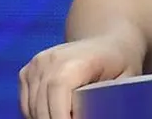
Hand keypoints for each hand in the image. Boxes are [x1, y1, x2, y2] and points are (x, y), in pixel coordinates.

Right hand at [19, 35, 140, 118]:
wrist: (109, 41)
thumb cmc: (121, 62)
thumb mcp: (126, 80)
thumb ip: (109, 99)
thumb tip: (98, 113)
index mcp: (76, 60)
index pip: (58, 90)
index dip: (61, 117)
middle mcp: (50, 60)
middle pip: (42, 105)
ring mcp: (36, 64)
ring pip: (31, 108)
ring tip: (69, 118)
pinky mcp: (27, 71)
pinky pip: (26, 103)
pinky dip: (37, 114)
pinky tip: (56, 115)